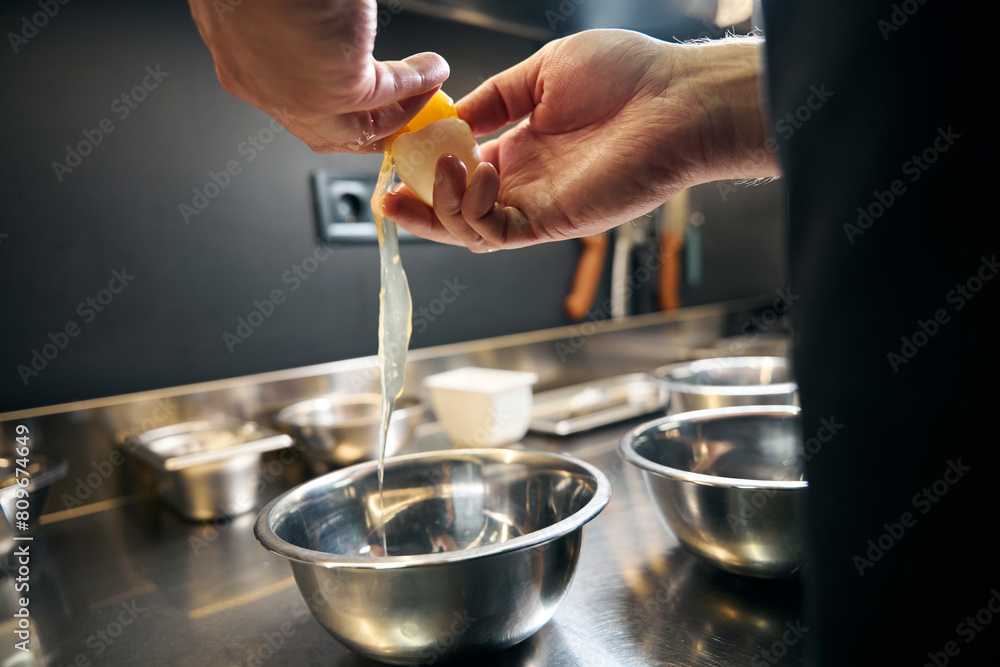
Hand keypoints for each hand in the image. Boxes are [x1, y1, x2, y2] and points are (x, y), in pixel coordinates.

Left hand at [188, 0, 448, 152]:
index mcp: (240, 61)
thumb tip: (330, 37)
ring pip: (361, 123)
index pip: (293, 106)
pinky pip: (389, 92)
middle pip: (329, 132)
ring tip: (427, 87)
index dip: (336, 110)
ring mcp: (298, 97)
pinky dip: (417, 83)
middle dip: (373, 126)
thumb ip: (297, 35)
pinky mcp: (336, 87)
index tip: (366, 104)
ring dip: (402, 108)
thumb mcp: (271, 14)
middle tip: (403, 113)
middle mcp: (264, 87)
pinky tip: (432, 70)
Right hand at [382, 30, 778, 250]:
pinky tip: (480, 170)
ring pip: (468, 230)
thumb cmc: (628, 77)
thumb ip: (496, 97)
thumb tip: (454, 117)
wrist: (677, 99)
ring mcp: (538, 206)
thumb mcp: (544, 72)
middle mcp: (526, 182)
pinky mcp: (554, 223)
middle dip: (417, 204)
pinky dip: (474, 209)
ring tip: (436, 168)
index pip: (461, 170)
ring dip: (439, 205)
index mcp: (522, 147)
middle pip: (455, 210)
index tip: (396, 153)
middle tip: (388, 190)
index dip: (424, 167)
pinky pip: (497, 232)